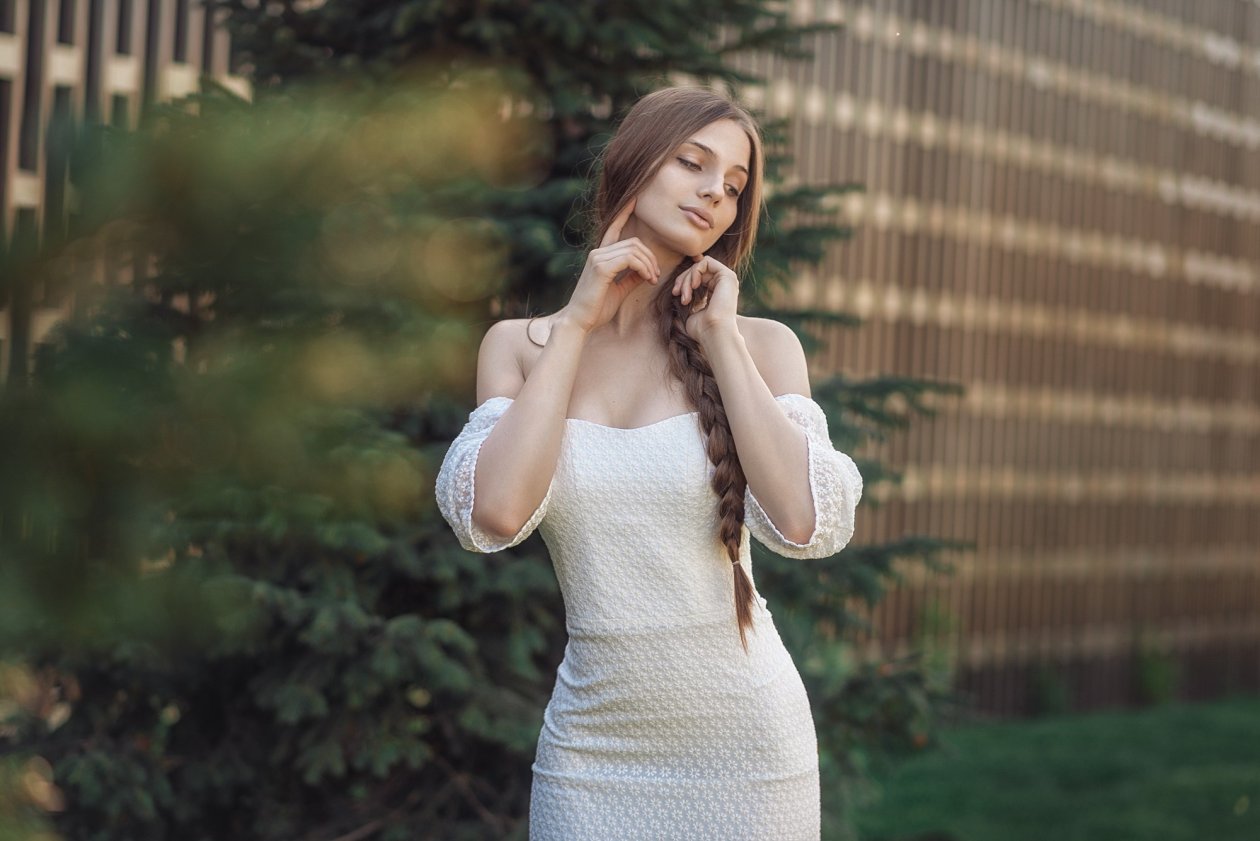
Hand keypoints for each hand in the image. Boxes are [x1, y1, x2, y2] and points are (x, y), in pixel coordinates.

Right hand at [559, 197, 661, 333]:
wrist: (579, 322)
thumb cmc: (597, 308)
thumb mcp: (620, 289)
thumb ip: (632, 277)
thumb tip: (647, 270)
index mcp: (601, 256)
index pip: (613, 227)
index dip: (624, 212)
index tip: (634, 199)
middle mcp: (598, 252)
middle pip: (633, 241)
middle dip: (650, 257)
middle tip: (655, 276)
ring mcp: (598, 258)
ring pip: (634, 249)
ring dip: (649, 264)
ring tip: (652, 279)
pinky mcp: (601, 267)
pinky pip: (630, 259)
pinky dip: (643, 268)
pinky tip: (647, 279)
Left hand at [671, 254, 738, 341]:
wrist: (714, 334)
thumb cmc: (702, 330)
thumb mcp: (690, 313)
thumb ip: (687, 300)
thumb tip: (674, 294)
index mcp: (716, 292)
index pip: (696, 277)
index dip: (682, 282)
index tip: (674, 294)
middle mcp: (723, 284)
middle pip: (697, 269)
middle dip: (682, 279)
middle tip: (676, 293)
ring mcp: (727, 279)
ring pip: (700, 265)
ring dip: (687, 278)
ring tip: (685, 295)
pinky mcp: (727, 275)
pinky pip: (706, 262)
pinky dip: (695, 271)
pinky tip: (693, 286)